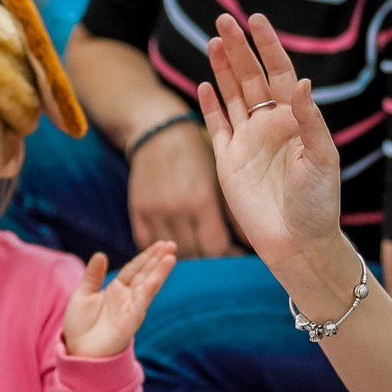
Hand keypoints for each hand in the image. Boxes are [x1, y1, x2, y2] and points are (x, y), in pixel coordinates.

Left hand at [61, 242, 175, 358]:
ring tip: (171, 257)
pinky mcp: (130, 321)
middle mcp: (127, 297)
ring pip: (147, 286)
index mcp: (116, 289)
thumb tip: (101, 254)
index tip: (161, 244)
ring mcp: (130, 309)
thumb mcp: (83, 295)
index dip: (147, 255)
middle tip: (172, 244)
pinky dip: (149, 290)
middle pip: (145, 274)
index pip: (135, 268)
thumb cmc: (80, 325)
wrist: (78, 351)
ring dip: (159, 272)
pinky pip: (141, 303)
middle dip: (158, 259)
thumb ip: (92, 276)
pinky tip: (156, 278)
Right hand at [125, 119, 234, 256]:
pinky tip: (174, 245)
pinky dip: (160, 247)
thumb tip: (254, 240)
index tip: (234, 255)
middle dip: (209, 259)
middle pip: (195, 253)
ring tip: (200, 253)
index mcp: (201, 201)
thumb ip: (234, 211)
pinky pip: (147, 242)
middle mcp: (177, 209)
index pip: (216, 246)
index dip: (227, 255)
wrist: (159, 131)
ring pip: (172, 250)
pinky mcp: (138, 209)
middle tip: (220, 257)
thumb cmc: (198, 154)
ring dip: (188, 255)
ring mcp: (155, 211)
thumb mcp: (220, 176)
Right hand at [198, 14, 345, 277]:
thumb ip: (309, 120)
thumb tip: (300, 81)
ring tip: (213, 41)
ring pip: (232, 95)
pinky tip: (204, 84)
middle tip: (223, 19)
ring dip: (223, 68)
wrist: (298, 243)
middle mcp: (270, 125)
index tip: (256, 20)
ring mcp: (248, 142)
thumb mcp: (322, 158)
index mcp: (295, 120)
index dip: (268, 46)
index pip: (280, 73)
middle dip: (238, 48)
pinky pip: (217, 125)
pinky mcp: (228, 162)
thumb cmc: (318, 203)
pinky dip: (210, 104)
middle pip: (251, 77)